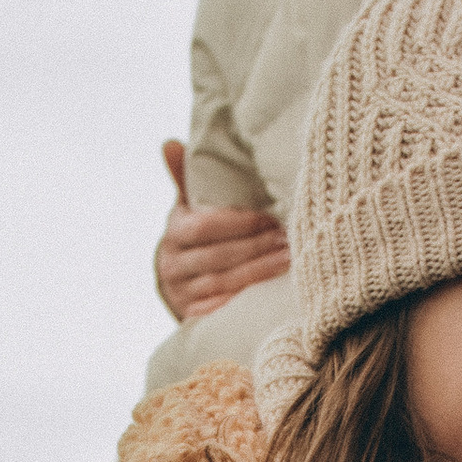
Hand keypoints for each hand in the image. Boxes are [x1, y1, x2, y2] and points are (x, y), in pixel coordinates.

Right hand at [155, 138, 290, 322]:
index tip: (271, 218)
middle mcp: (172, 266)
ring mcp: (182, 295)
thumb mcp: (186, 208)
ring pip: (225, 284)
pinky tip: (273, 291)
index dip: (241, 223)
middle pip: (220, 257)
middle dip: (258, 248)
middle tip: (290, 240)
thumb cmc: (193, 238)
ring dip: (260, 273)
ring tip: (290, 261)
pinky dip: (249, 300)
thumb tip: (170, 143)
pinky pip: (223, 310)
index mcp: (174, 234)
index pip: (206, 226)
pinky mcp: (193, 318)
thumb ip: (183, 177)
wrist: (177, 286)